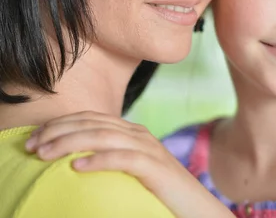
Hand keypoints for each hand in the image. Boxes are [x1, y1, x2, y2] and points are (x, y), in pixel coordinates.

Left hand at [25, 111, 233, 217]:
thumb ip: (110, 158)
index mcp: (132, 132)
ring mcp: (149, 148)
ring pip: (103, 136)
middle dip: (59, 131)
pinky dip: (98, 159)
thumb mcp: (131, 170)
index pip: (91, 117)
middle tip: (33, 146)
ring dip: (70, 142)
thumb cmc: (159, 192)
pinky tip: (77, 166)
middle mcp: (139, 134)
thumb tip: (74, 160)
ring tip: (46, 154)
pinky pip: (123, 158)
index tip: (35, 138)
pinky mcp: (154, 166)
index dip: (61, 123)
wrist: (194, 206)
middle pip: (93, 123)